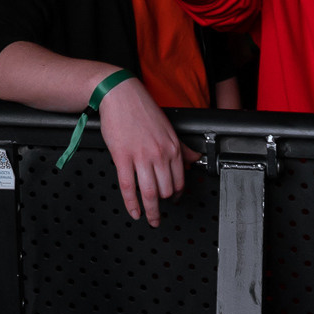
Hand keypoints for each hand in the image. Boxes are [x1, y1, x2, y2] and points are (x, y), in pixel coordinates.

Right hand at [94, 76, 198, 226]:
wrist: (120, 94)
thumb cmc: (141, 109)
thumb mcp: (168, 127)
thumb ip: (181, 146)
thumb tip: (194, 158)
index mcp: (173, 146)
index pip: (180, 180)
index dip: (176, 196)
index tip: (173, 201)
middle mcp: (160, 154)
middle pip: (166, 190)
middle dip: (164, 206)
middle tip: (159, 213)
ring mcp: (141, 157)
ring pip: (149, 193)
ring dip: (151, 211)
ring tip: (150, 219)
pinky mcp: (123, 158)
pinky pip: (128, 187)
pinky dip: (131, 204)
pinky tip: (134, 211)